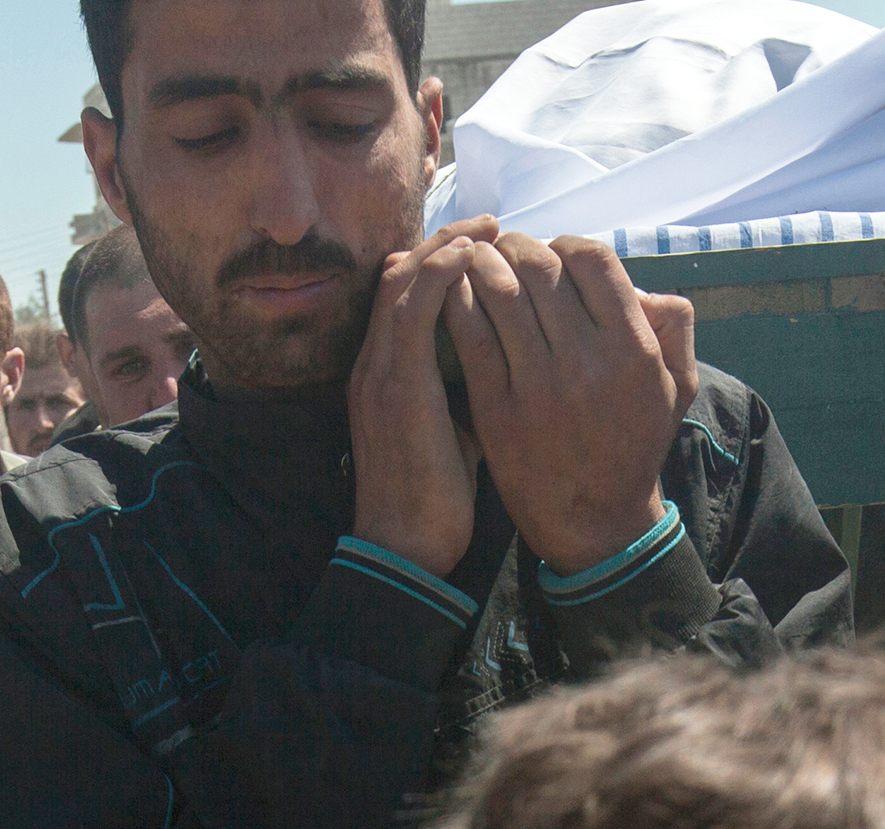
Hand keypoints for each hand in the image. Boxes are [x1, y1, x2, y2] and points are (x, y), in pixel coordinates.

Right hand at [349, 218, 494, 575]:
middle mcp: (375, 364)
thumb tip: (510, 376)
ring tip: (485, 227)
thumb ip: (468, 397)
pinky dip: (441, 273)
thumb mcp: (454, 437)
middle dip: (446, 242)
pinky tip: (471, 255)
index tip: (484, 247)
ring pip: (403, 280)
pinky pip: (413, 308)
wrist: (404, 550)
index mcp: (386, 377)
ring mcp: (381, 371)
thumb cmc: (433, 505)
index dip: (440, 265)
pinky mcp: (397, 384)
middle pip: (400, 275)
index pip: (404, 298)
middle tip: (489, 222)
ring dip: (446, 246)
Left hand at [450, 232, 683, 574]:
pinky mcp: (497, 406)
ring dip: (483, 262)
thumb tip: (646, 285)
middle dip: (518, 245)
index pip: (593, 259)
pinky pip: (470, 331)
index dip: (567, 243)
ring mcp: (538, 384)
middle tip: (507, 248)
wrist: (594, 521)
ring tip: (479, 259)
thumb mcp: (676, 386)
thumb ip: (675, 325)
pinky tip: (456, 292)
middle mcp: (586, 362)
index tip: (555, 253)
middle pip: (540, 266)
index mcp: (632, 349)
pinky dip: (459, 299)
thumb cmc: (634, 444)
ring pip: (499, 290)